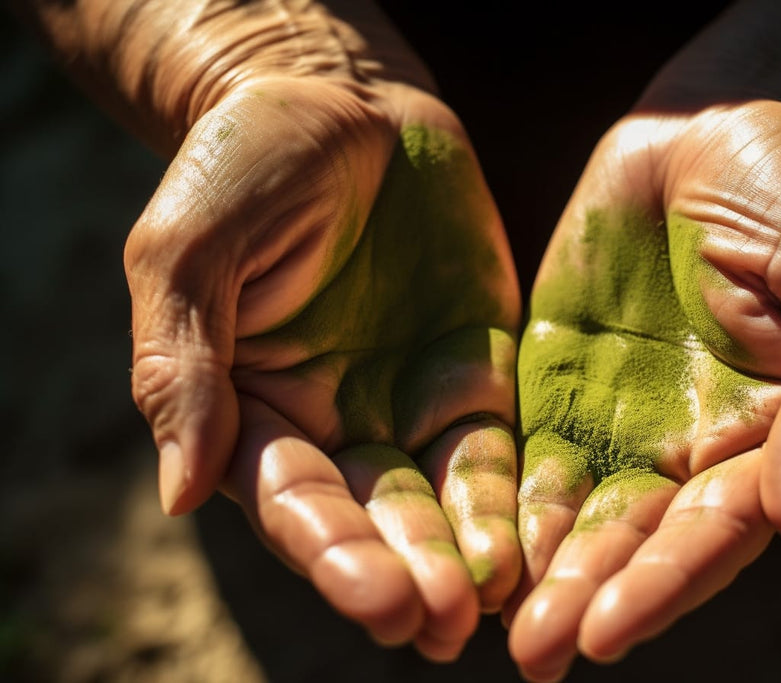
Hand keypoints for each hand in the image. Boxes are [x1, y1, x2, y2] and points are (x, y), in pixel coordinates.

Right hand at [124, 73, 521, 658]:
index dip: (332, 550)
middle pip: (372, 516)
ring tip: (497, 602)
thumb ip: (184, 364)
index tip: (378, 597)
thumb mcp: (192, 249)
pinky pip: (500, 445)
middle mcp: (334, 424)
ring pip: (441, 496)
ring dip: (467, 553)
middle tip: (442, 624)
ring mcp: (410, 402)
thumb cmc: (244, 163)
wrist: (341, 101)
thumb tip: (181, 493)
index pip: (290, 498)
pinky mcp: (478, 373)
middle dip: (408, 571)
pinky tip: (544, 540)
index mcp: (253, 410)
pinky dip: (518, 495)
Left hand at [505, 100, 780, 679]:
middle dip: (583, 597)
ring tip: (484, 622)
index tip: (605, 631)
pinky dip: (494, 494)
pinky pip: (519, 442)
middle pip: (632, 539)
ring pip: (570, 507)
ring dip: (532, 566)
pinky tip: (463, 537)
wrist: (721, 121)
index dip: (662, 585)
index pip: (711, 533)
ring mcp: (613, 413)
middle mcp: (684, 444)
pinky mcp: (551, 374)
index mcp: (761, 438)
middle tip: (533, 655)